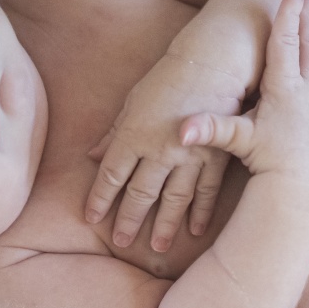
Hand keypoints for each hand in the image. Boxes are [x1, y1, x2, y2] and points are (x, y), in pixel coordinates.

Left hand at [85, 49, 247, 253]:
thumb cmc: (170, 77)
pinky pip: (207, 192)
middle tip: (121, 241)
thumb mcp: (134, 100)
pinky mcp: (217, 157)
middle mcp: (159, 150)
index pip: (111, 175)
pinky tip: (195, 230)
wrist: (215, 61)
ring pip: (173, 200)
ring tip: (157, 247)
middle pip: (140, 193)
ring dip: (164, 225)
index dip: (99, 199)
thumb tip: (93, 155)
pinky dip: (201, 213)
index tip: (91, 217)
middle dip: (128, 220)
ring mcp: (190, 156)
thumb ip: (115, 132)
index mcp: (134, 134)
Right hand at [180, 0, 308, 190]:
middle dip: (307, 17)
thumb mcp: (237, 142)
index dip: (288, 14)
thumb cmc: (268, 163)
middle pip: (308, 45)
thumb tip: (180, 131)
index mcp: (283, 89)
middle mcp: (307, 92)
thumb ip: (210, 130)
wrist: (302, 189)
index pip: (285, 42)